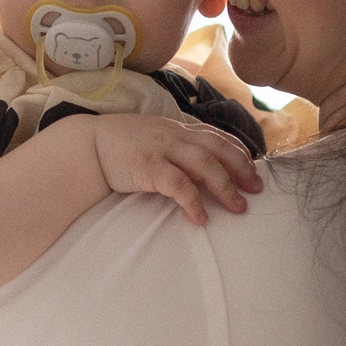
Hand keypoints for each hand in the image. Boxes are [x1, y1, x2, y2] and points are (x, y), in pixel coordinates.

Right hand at [87, 115, 261, 225]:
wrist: (88, 145)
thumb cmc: (122, 144)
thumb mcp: (156, 136)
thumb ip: (178, 146)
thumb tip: (204, 166)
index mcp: (179, 128)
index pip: (218, 137)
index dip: (239, 153)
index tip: (253, 170)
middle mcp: (176, 135)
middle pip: (219, 150)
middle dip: (242, 170)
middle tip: (256, 190)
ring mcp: (163, 150)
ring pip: (205, 166)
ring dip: (225, 188)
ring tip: (238, 208)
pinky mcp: (149, 167)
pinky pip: (179, 185)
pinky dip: (193, 202)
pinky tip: (200, 218)